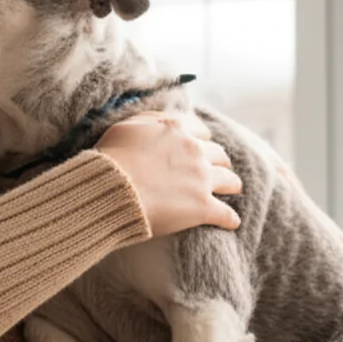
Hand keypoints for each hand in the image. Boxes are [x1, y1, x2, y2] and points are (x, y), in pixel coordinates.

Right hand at [93, 110, 241, 237]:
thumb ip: (149, 119)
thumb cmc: (111, 157)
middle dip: (218, 161)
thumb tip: (164, 120)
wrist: (112, 188)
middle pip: (220, 155)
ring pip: (231, 180)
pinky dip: (229, 218)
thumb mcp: (126, 126)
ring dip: (231, 185)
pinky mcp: (203, 207)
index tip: (199, 146)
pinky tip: (229, 222)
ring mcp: (201, 179)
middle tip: (215, 169)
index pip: (201, 131)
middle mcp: (194, 151)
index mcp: (176, 130)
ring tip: (229, 191)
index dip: (200, 140)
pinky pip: (227, 214)